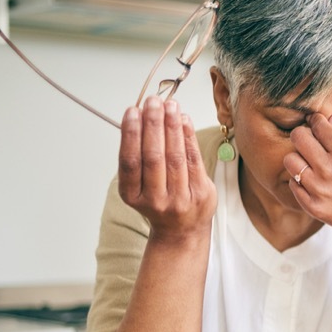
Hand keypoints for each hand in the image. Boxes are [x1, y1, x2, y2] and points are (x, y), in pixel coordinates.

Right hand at [117, 97, 216, 244]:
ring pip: (175, 157)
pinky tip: (184, 120)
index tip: (132, 110)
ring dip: (172, 127)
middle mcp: (155, 200)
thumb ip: (139, 155)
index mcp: (133, 196)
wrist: (182, 230)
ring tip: (170, 105)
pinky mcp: (201, 194)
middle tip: (153, 101)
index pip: (130, 161)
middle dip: (153, 125)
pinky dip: (189, 137)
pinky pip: (194, 160)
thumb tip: (144, 115)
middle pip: (154, 157)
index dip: (130, 134)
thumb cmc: (158, 199)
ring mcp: (180, 199)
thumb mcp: (139, 184)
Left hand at [285, 113, 331, 251]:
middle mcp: (329, 167)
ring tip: (308, 164)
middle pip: (298, 137)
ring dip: (297, 159)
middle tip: (309, 142)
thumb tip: (331, 117)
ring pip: (290, 160)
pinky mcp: (313, 205)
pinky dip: (299, 181)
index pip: (318, 124)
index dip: (316, 122)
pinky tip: (312, 183)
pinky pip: (293, 184)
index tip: (318, 125)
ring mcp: (319, 187)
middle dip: (302, 136)